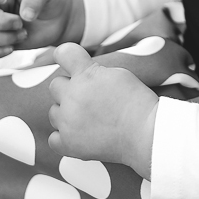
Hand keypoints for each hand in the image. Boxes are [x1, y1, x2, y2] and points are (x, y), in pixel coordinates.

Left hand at [47, 43, 158, 177]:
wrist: (145, 134)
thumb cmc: (137, 102)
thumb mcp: (118, 74)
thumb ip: (93, 70)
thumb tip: (78, 73)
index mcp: (85, 74)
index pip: (63, 53)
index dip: (66, 55)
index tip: (70, 61)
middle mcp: (72, 96)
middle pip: (55, 85)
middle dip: (69, 88)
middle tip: (89, 97)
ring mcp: (67, 122)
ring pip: (53, 111)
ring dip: (66, 112)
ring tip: (87, 117)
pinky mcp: (68, 144)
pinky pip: (53, 137)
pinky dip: (64, 136)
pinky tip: (79, 134)